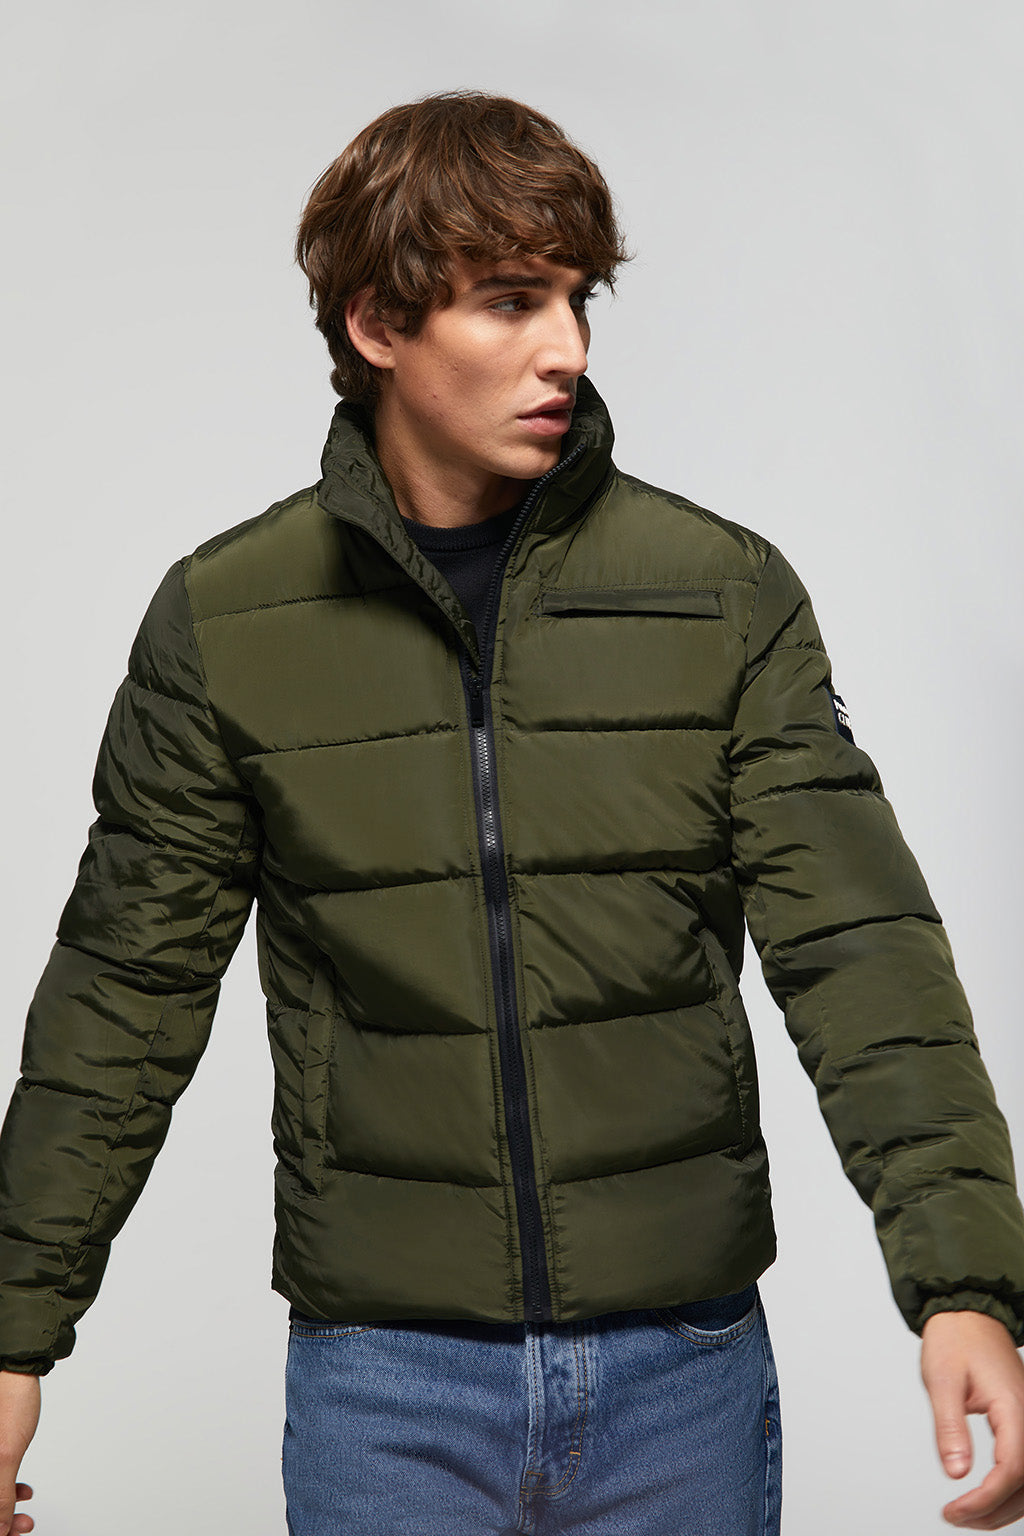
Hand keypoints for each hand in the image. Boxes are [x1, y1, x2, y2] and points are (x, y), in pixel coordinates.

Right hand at [0, 1370, 39, 1534]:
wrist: (16, 1370)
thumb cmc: (8, 1401)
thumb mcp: (5, 1455)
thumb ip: (0, 1495)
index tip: (7, 1535)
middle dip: (0, 1522)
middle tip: (21, 1527)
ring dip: (5, 1509)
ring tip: (25, 1515)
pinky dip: (6, 1489)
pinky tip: (22, 1491)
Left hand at [921, 1309, 1023, 1528]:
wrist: (968, 1314)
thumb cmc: (955, 1339)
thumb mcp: (942, 1380)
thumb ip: (950, 1428)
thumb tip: (956, 1473)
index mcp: (1014, 1407)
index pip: (1012, 1469)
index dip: (986, 1499)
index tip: (957, 1510)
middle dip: (993, 1510)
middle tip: (957, 1518)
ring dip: (1003, 1505)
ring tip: (967, 1515)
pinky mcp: (1023, 1421)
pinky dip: (1009, 1487)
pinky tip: (986, 1498)